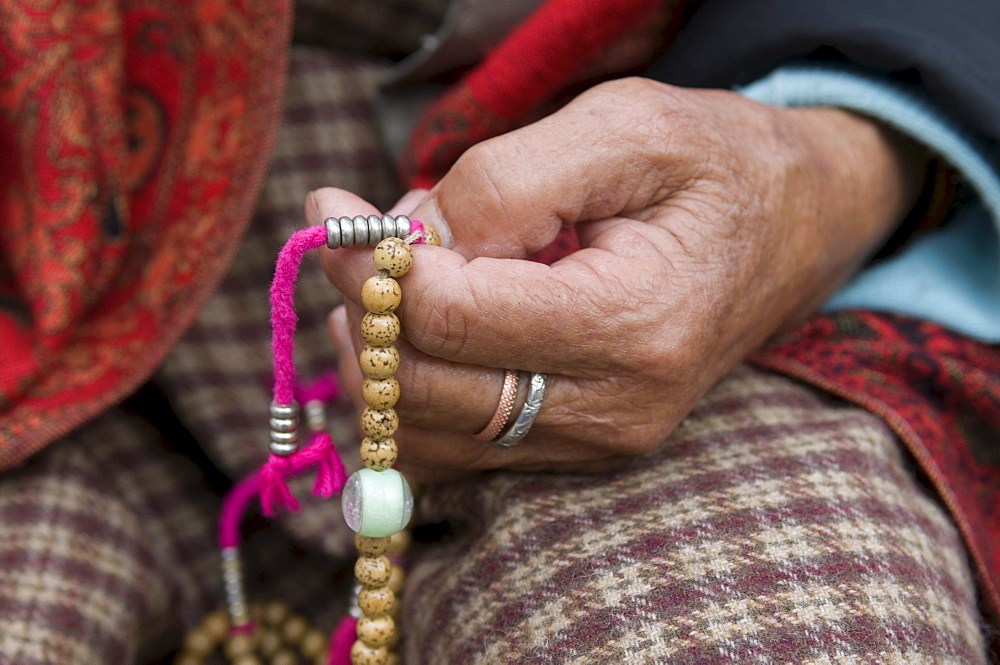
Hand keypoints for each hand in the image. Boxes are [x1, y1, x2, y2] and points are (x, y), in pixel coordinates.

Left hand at [315, 77, 921, 481]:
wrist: (795, 227)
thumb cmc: (718, 165)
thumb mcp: (624, 127)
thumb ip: (508, 181)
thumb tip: (411, 242)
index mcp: (634, 324)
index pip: (451, 321)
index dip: (371, 264)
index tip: (330, 209)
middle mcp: (615, 407)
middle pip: (427, 387)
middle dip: (360, 310)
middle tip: (345, 240)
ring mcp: (597, 442)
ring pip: (427, 437)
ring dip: (374, 362)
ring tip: (379, 285)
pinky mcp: (579, 450)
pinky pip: (455, 455)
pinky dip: (409, 401)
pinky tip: (410, 338)